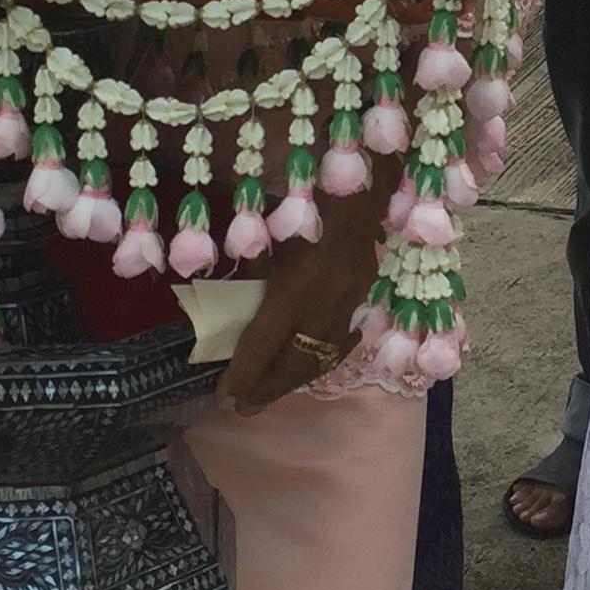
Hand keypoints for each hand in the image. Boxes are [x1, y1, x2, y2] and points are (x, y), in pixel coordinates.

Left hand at [219, 194, 384, 412]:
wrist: (363, 181)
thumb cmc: (305, 198)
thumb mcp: (268, 232)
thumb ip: (252, 270)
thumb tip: (234, 303)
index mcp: (297, 285)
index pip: (264, 343)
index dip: (244, 374)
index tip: (224, 397)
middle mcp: (327, 302)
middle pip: (296, 362)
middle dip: (267, 388)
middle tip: (242, 408)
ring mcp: (352, 302)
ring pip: (323, 357)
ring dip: (294, 380)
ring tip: (269, 393)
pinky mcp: (365, 295)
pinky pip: (342, 339)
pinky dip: (322, 358)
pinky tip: (308, 366)